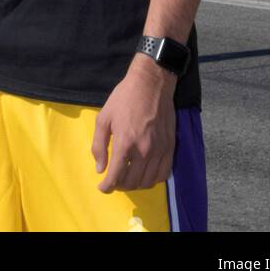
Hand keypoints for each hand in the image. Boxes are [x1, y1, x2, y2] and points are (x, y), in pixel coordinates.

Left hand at [91, 56, 176, 192]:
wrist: (151, 83)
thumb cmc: (124, 98)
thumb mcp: (104, 117)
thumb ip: (99, 145)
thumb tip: (100, 168)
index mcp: (125, 143)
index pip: (116, 176)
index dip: (107, 187)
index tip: (103, 187)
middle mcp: (144, 150)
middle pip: (131, 182)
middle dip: (119, 185)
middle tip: (114, 179)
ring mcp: (159, 150)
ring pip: (148, 182)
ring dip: (135, 184)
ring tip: (128, 177)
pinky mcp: (170, 147)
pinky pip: (163, 174)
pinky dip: (153, 179)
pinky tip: (145, 173)